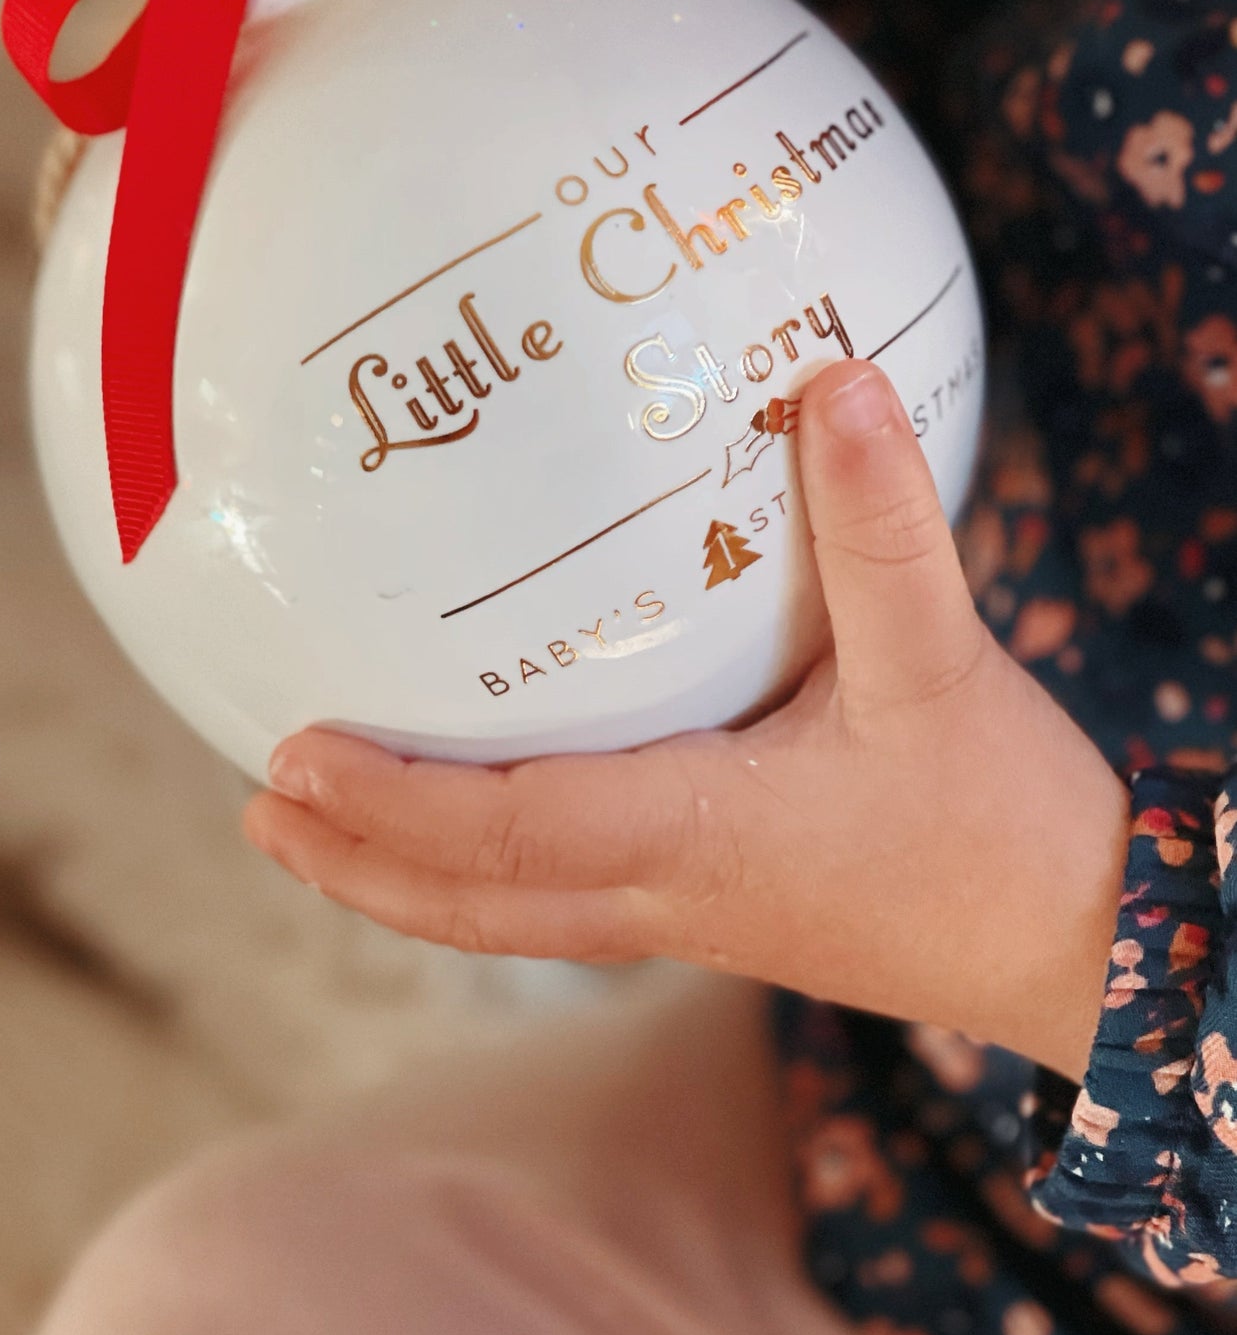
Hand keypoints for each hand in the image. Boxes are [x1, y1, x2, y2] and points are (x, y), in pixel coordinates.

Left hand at [245, 360, 1129, 1080]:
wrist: (1075, 948)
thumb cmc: (1003, 825)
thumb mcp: (944, 663)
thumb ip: (884, 526)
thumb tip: (837, 386)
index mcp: (695, 840)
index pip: (506, 838)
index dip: (393, 806)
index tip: (290, 761)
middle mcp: (666, 892)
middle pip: (473, 907)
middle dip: (357, 863)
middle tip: (259, 807)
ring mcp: (684, 911)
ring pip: (508, 916)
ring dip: (402, 876)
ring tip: (314, 821)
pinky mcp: (713, 903)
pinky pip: (562, 896)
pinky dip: (482, 868)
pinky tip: (474, 812)